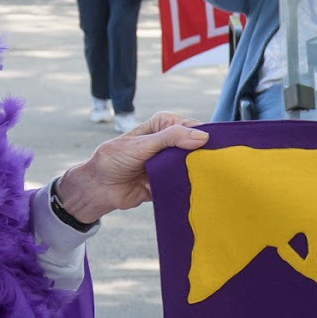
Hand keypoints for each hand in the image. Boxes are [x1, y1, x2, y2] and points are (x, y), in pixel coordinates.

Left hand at [54, 111, 208, 224]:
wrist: (99, 188)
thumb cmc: (114, 159)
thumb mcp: (142, 145)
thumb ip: (171, 138)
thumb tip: (202, 136)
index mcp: (164, 126)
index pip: (193, 127)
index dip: (205, 136)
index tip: (215, 147)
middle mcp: (170, 143)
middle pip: (197, 147)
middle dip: (205, 156)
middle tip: (216, 166)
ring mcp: (171, 163)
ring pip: (194, 166)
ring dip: (200, 173)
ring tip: (209, 180)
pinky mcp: (170, 182)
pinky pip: (187, 184)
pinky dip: (192, 187)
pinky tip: (200, 191)